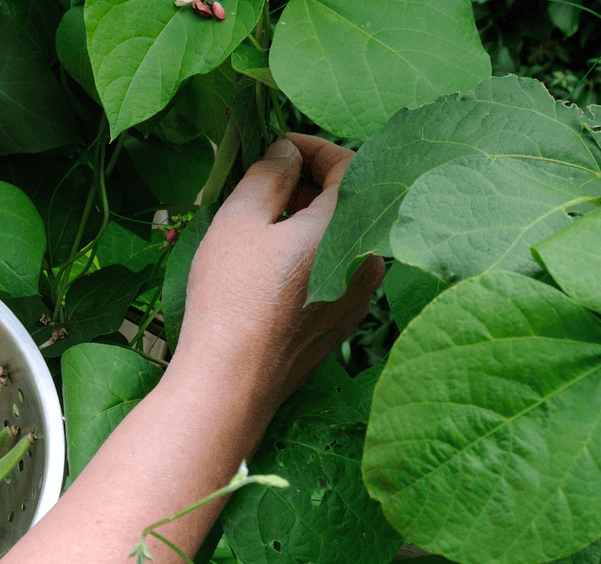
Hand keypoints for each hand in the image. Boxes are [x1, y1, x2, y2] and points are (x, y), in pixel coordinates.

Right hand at [172, 134, 384, 403]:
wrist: (232, 381)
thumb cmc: (233, 298)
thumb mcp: (241, 219)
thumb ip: (270, 174)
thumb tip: (286, 153)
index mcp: (349, 227)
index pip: (351, 164)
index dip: (313, 147)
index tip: (277, 146)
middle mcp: (368, 260)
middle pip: (349, 202)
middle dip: (307, 184)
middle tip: (261, 182)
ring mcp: (360, 295)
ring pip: (340, 238)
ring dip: (306, 220)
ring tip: (258, 222)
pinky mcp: (343, 321)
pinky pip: (334, 271)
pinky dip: (309, 254)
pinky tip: (269, 263)